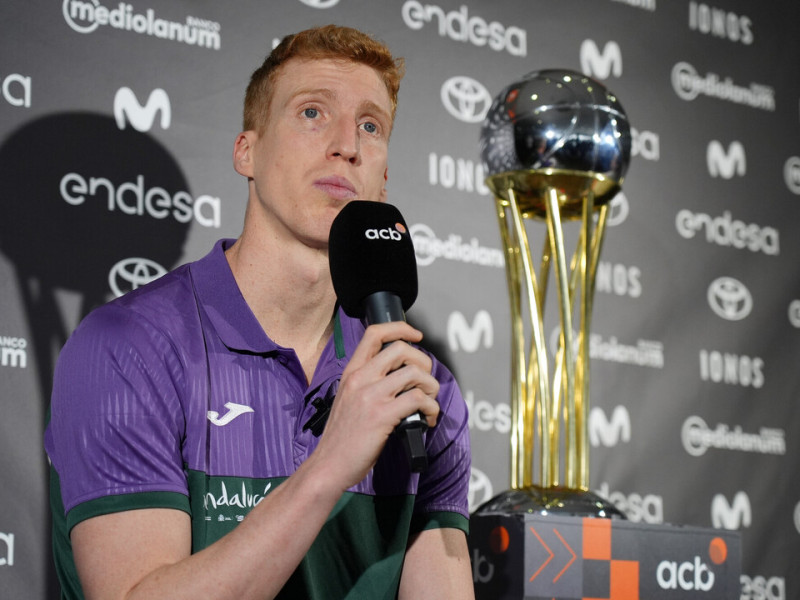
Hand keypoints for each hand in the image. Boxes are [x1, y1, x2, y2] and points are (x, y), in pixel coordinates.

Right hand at [312, 321, 439, 489]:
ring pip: (414, 373)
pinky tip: (427, 420)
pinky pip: (418, 399)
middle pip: (401, 349)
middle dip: (423, 362)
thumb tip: (401, 379)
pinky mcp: (382, 415)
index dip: (400, 328)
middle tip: (426, 381)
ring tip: (429, 403)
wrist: (328, 465)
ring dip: (431, 387)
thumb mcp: (348, 400)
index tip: (416, 336)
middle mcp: (360, 379)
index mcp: (351, 373)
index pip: (374, 334)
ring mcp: (371, 396)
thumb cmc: (341, 438)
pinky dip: (431, 408)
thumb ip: (368, 384)